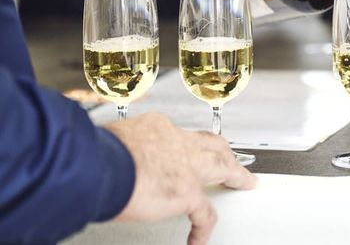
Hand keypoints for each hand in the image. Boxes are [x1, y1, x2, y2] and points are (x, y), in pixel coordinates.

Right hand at [105, 113, 256, 244]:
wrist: (97, 165)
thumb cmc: (94, 154)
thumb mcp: (110, 141)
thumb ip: (121, 150)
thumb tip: (110, 161)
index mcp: (156, 128)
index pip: (177, 135)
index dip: (182, 143)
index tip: (179, 150)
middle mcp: (177, 142)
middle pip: (211, 143)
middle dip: (223, 150)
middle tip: (231, 157)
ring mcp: (187, 166)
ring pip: (223, 166)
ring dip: (235, 174)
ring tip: (244, 181)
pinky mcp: (188, 192)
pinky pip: (204, 214)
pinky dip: (203, 228)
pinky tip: (199, 238)